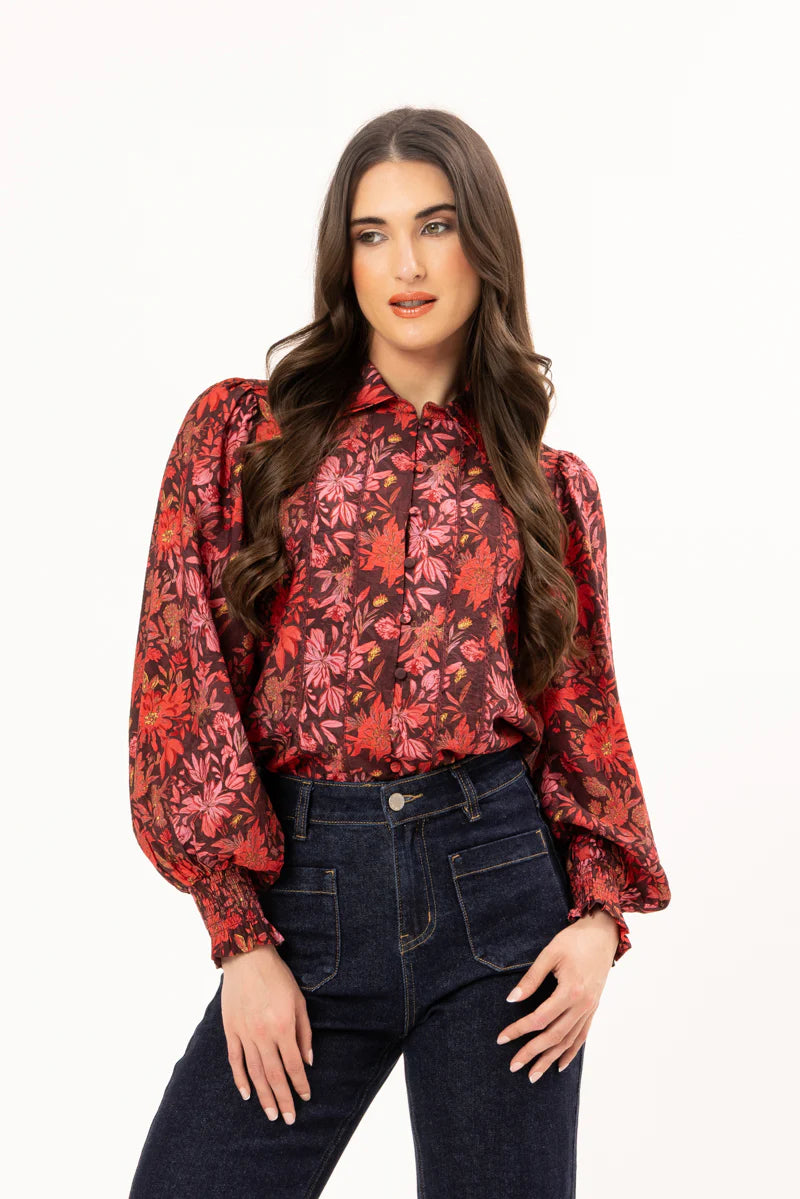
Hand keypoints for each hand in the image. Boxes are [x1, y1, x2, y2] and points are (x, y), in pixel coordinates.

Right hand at [220, 942, 313, 1124]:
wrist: (247, 958)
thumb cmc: (277, 977)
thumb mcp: (299, 1001)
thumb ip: (304, 1032)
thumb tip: (308, 1061)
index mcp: (282, 1027)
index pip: (293, 1065)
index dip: (300, 1084)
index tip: (306, 1097)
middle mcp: (262, 1035)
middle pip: (274, 1075)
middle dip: (283, 1099)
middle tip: (288, 1119)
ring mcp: (244, 1034)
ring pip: (255, 1073)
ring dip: (263, 1095)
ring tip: (271, 1114)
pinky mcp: (230, 1031)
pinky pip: (235, 1061)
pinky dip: (240, 1079)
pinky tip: (247, 1094)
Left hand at [495, 908, 619, 1081]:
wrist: (603, 934)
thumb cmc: (574, 940)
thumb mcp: (549, 953)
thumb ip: (531, 979)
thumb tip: (511, 1000)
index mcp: (570, 991)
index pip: (539, 1019)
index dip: (519, 1030)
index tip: (501, 1039)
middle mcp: (582, 1005)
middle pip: (553, 1036)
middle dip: (532, 1053)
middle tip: (513, 1066)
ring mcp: (589, 1008)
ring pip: (568, 1041)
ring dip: (550, 1059)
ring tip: (533, 1074)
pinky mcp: (593, 1008)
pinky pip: (582, 1035)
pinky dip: (571, 1052)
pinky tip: (560, 1064)